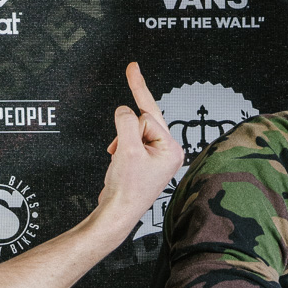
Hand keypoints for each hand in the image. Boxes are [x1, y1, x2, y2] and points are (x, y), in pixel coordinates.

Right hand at [95, 62, 184, 229]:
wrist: (117, 214)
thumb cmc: (126, 190)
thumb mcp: (126, 150)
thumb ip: (126, 122)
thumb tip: (123, 109)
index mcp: (171, 149)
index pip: (147, 118)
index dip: (134, 110)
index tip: (132, 73)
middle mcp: (168, 152)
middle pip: (144, 120)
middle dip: (127, 129)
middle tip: (130, 87)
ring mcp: (156, 157)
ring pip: (133, 130)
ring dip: (121, 141)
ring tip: (119, 163)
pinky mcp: (145, 161)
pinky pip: (130, 140)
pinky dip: (120, 147)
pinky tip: (118, 162)